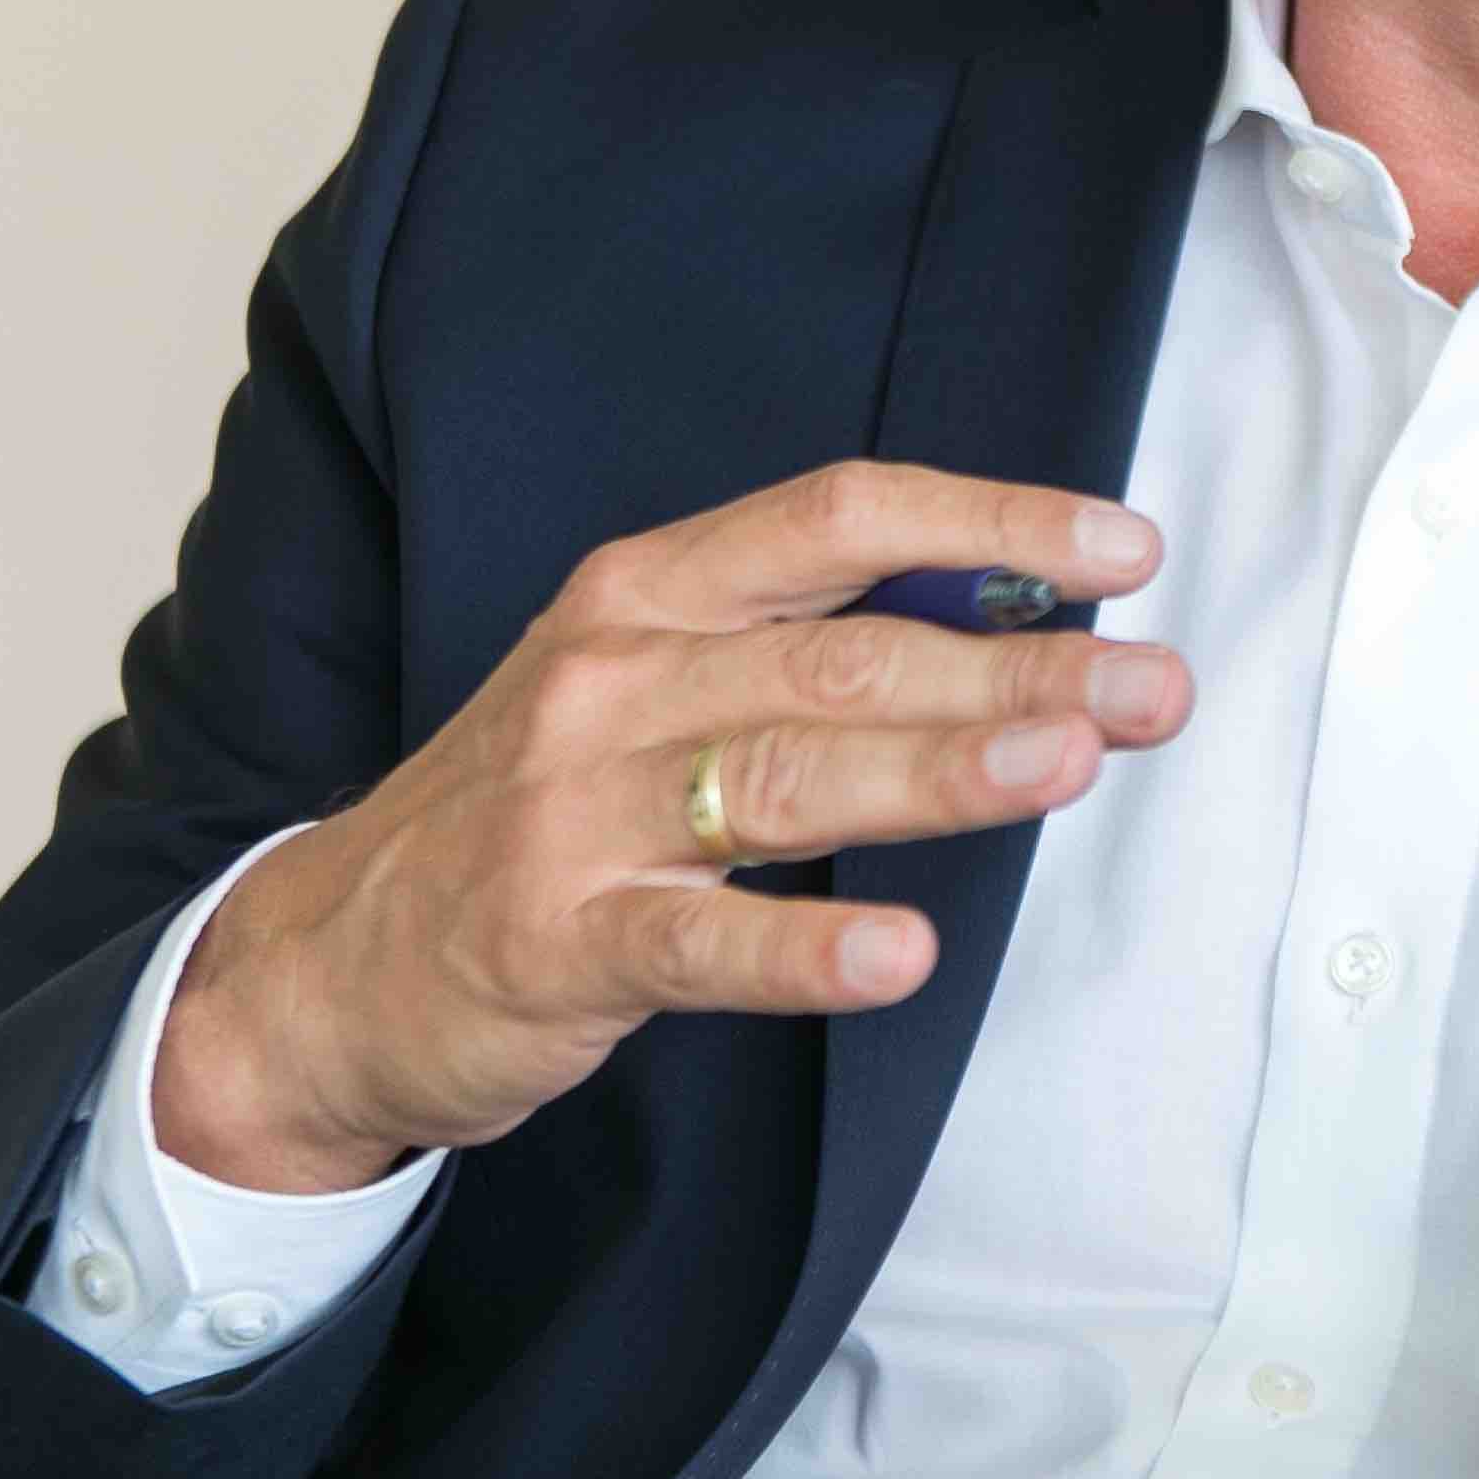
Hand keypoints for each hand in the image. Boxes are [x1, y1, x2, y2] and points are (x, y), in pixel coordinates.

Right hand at [154, 460, 1190, 1191]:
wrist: (325, 963)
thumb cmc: (531, 812)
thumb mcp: (642, 684)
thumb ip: (797, 652)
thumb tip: (1013, 640)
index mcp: (649, 591)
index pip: (839, 515)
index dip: (987, 523)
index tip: (1123, 550)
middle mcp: (616, 676)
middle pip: (846, 652)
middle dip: (1015, 668)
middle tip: (1153, 687)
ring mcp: (580, 810)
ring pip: (787, 772)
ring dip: (942, 770)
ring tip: (1068, 768)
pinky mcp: (557, 940)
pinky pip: (700, 940)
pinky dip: (805, 944)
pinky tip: (902, 952)